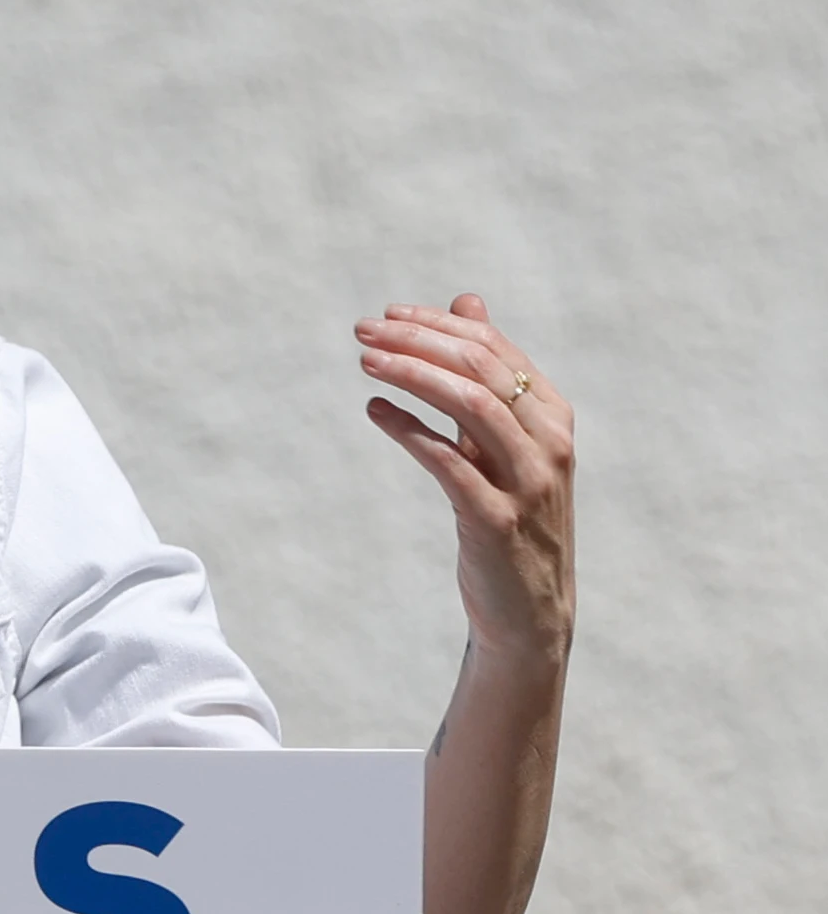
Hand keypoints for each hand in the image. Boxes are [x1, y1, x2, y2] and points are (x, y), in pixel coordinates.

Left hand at [355, 294, 575, 662]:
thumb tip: (466, 301)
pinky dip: (411, 430)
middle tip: (362, 332)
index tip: (386, 316)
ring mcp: (528, 482)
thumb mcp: (504, 441)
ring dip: (412, 375)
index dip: (437, 325)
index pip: (494, 348)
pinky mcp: (496, 520)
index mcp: (552, 416)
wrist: (530, 612)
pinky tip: (376, 412)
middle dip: (417, 342)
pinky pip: (450, 463)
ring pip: (472, 405)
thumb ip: (486, 375)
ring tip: (365, 363)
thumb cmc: (510, 515)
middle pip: (480, 368)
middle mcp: (548, 443)